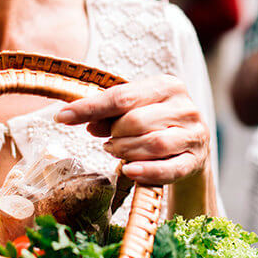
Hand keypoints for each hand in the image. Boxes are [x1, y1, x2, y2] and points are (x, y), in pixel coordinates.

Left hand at [55, 74, 207, 184]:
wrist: (194, 147)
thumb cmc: (156, 123)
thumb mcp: (134, 111)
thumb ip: (108, 114)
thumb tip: (79, 119)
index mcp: (167, 85)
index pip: (121, 96)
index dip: (89, 108)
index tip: (61, 117)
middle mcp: (184, 107)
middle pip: (136, 121)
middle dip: (114, 134)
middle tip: (105, 142)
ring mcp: (193, 134)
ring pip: (153, 143)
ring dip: (126, 151)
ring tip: (115, 152)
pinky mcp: (196, 159)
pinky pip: (169, 168)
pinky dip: (146, 171)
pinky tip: (128, 171)